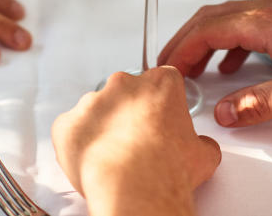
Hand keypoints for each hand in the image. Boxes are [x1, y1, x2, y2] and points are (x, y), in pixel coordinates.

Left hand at [52, 67, 220, 215]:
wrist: (135, 187)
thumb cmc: (168, 168)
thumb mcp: (203, 154)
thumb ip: (201, 141)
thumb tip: (201, 148)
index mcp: (160, 83)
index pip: (161, 82)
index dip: (161, 104)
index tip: (161, 122)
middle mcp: (124, 84)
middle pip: (126, 92)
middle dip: (130, 113)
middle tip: (138, 143)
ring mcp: (92, 101)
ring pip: (97, 111)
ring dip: (104, 128)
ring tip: (115, 157)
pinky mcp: (67, 123)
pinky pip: (71, 130)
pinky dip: (79, 144)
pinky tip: (93, 162)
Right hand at [160, 0, 271, 127]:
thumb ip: (262, 103)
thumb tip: (225, 113)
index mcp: (264, 21)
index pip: (205, 30)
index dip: (179, 49)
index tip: (164, 69)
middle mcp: (269, 8)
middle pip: (210, 18)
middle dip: (184, 42)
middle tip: (168, 67)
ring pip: (228, 18)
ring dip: (205, 40)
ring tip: (194, 68)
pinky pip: (247, 23)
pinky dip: (229, 41)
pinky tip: (235, 63)